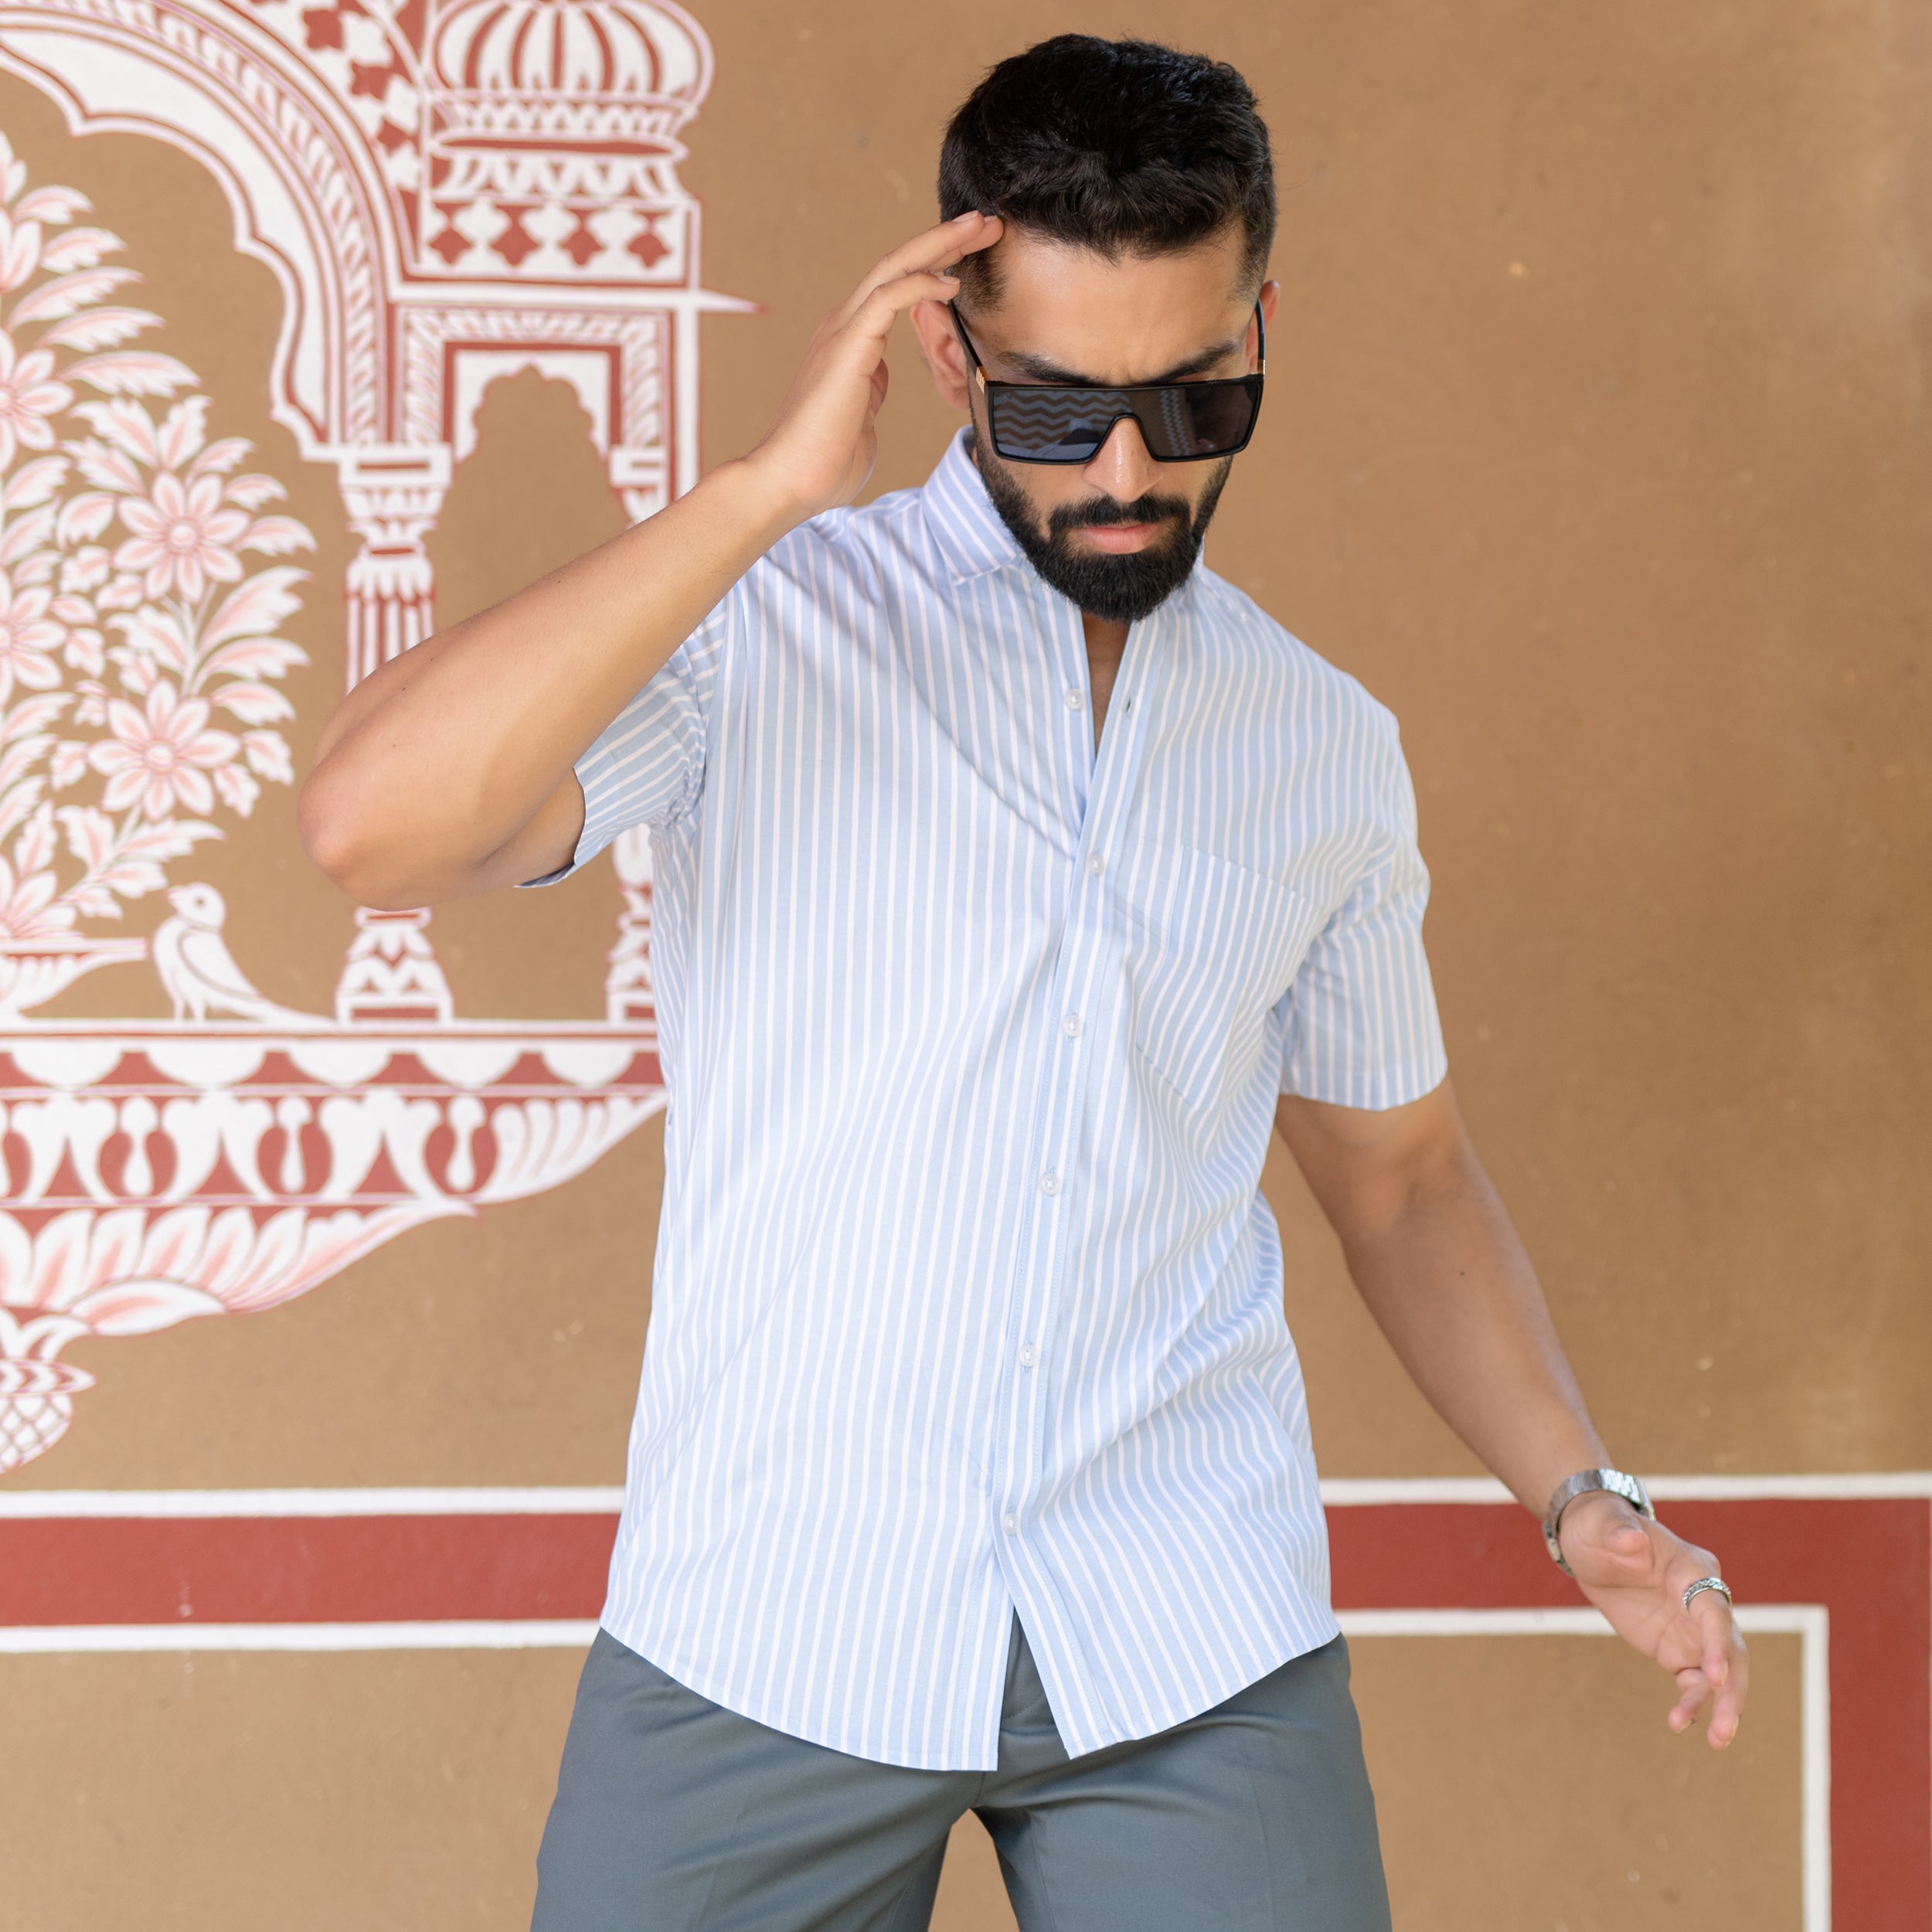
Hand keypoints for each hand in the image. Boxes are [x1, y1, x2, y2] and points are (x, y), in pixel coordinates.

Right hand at [744, 211, 1002, 523]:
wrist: (789, 480)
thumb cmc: (825, 462)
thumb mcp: (860, 417)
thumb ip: (870, 392)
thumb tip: (877, 383)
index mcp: (850, 342)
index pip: (896, 289)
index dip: (935, 267)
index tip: (971, 256)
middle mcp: (844, 326)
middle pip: (899, 265)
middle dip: (944, 241)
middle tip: (985, 223)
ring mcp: (843, 331)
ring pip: (895, 268)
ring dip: (940, 245)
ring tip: (979, 227)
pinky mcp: (849, 345)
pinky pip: (889, 297)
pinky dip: (921, 284)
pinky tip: (951, 281)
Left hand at [1559, 1494, 1748, 1747]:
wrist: (1593, 1542)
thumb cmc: (1599, 1527)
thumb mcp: (1600, 1526)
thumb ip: (1617, 1532)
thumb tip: (1632, 1539)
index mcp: (1693, 1569)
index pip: (1713, 1610)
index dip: (1716, 1643)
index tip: (1714, 1676)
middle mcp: (1703, 1602)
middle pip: (1732, 1649)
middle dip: (1732, 1688)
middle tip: (1723, 1728)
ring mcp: (1694, 1630)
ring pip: (1721, 1674)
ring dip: (1722, 1707)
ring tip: (1715, 1740)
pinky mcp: (1679, 1650)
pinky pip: (1695, 1683)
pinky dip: (1693, 1704)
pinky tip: (1678, 1723)